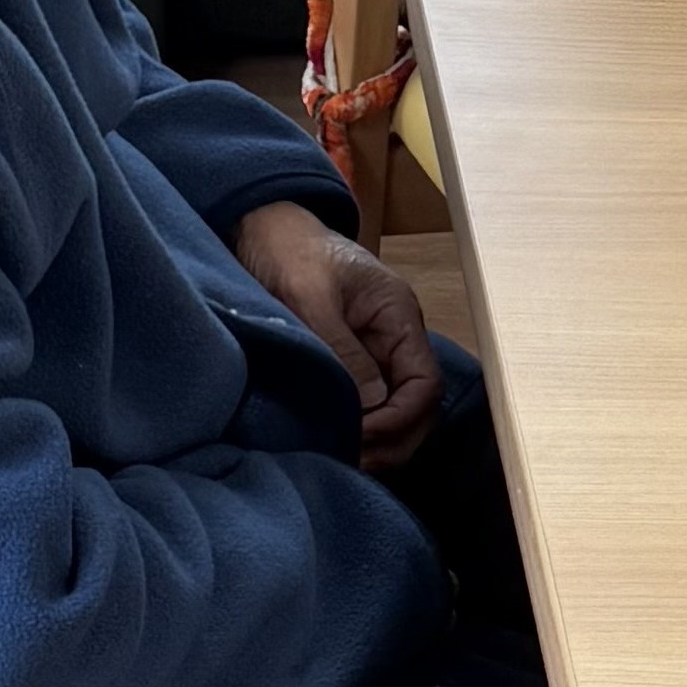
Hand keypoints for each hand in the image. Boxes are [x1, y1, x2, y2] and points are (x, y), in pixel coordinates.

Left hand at [232, 199, 442, 471]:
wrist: (261, 225)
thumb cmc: (287, 251)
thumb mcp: (309, 296)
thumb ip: (342, 348)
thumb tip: (371, 407)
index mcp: (399, 317)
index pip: (426, 383)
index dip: (402, 418)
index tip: (364, 437)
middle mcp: (395, 339)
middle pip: (418, 406)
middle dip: (393, 439)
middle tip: (353, 461)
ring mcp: (374, 351)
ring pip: (396, 411)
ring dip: (378, 440)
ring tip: (342, 458)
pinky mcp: (349, 360)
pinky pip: (368, 404)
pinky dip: (358, 429)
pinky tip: (334, 441)